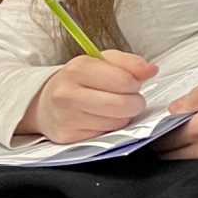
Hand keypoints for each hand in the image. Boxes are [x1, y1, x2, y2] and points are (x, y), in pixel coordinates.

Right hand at [25, 50, 156, 143]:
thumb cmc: (81, 79)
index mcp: (78, 68)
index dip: (135, 84)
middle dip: (135, 103)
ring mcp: (65, 117)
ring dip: (123, 116)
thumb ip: (130, 63)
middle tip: (131, 98)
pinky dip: (110, 127)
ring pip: (116, 122)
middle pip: (121, 104)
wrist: (46, 102)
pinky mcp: (67, 136)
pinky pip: (105, 134)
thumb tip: (151, 70)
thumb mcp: (104, 61)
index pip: (122, 80)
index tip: (133, 83)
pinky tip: (101, 118)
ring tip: (114, 107)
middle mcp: (67, 93)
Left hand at [157, 71, 197, 159]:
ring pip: (182, 160)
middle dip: (162, 142)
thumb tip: (172, 109)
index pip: (162, 137)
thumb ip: (196, 96)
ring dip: (176, 149)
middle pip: (168, 154)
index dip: (155, 129)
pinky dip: (192, 154)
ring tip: (182, 132)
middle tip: (167, 126)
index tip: (156, 120)